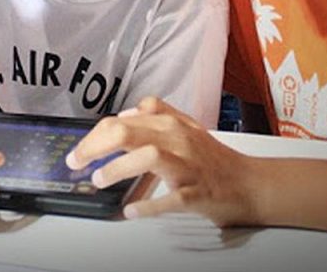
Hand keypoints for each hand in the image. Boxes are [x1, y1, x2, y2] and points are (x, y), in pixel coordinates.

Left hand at [66, 97, 260, 225]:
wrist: (250, 184)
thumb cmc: (214, 159)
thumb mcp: (185, 127)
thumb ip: (156, 115)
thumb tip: (122, 115)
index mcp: (170, 123)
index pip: (121, 121)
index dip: (94, 134)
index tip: (79, 150)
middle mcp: (177, 138)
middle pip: (126, 132)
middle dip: (94, 147)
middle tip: (77, 161)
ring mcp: (188, 165)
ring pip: (147, 156)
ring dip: (117, 168)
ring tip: (100, 179)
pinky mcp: (197, 192)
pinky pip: (170, 198)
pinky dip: (148, 206)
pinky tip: (132, 211)